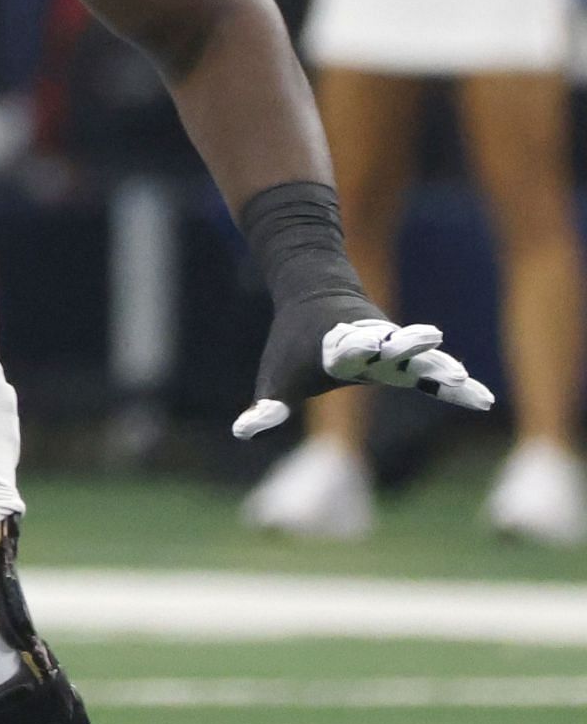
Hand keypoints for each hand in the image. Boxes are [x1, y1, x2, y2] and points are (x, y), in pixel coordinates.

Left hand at [234, 304, 493, 439]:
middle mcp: (369, 341)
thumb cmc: (294, 343)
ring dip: (443, 369)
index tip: (367, 344)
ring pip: (420, 357)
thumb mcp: (276, 377)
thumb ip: (266, 407)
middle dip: (411, 345)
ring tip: (470, 386)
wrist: (316, 291)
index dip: (356, 347)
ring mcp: (392, 344)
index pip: (346, 347)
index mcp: (335, 346)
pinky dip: (453, 381)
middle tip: (434, 341)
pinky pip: (432, 367)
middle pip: (393, 344)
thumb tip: (242, 432)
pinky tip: (481, 398)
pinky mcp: (406, 352)